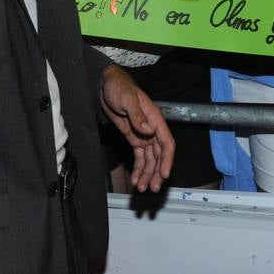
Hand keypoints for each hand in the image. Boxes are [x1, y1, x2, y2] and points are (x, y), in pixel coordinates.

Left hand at [100, 65, 174, 192]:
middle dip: (157, 173)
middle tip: (152, 188)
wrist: (106, 84)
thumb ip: (137, 116)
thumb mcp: (127, 99)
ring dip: (147, 174)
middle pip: (159, 156)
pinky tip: (135, 179)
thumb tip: (149, 131)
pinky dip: (138, 168)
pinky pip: (139, 156)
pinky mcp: (133, 138)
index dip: (167, 160)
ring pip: (150, 159)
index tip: (164, 174)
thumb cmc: (119, 87)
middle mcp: (152, 129)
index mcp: (155, 119)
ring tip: (142, 188)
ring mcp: (143, 135)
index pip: (167, 143)